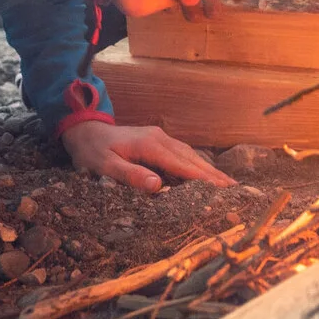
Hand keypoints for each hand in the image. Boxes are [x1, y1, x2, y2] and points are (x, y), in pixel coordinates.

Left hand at [61, 120, 233, 190]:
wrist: (82, 128)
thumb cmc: (92, 151)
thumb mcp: (105, 166)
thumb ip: (131, 175)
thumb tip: (158, 186)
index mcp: (150, 145)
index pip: (183, 165)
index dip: (204, 179)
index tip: (223, 190)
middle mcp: (160, 138)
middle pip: (193, 159)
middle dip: (214, 175)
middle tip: (235, 190)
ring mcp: (160, 137)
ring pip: (190, 155)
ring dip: (208, 170)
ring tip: (226, 184)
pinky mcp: (157, 140)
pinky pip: (182, 154)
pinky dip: (197, 164)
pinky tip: (204, 174)